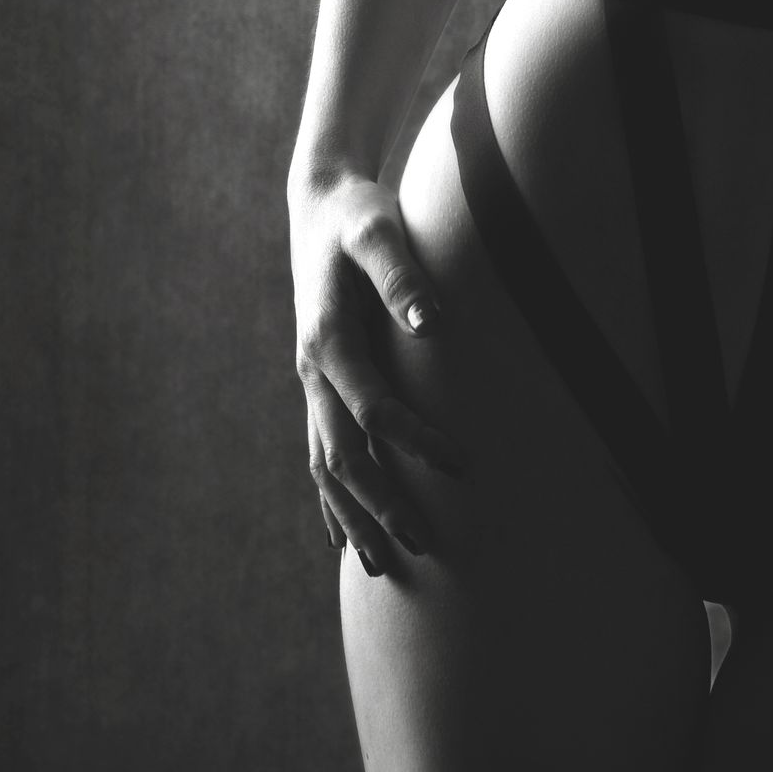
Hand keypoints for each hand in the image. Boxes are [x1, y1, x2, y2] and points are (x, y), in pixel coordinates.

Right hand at [289, 169, 469, 575]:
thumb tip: (432, 323)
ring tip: (381, 566)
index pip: (372, 409)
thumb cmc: (358, 216)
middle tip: (426, 546)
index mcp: (327, 339)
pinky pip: (320, 453)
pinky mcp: (319, 385)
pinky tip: (344, 538)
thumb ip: (401, 275)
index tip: (460, 466)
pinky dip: (331, 501)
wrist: (321, 204)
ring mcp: (311, 382)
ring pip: (324, 466)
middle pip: (341, 456)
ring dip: (352, 516)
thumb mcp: (379, 231)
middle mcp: (312, 371)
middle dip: (379, 505)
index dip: (414, 442)